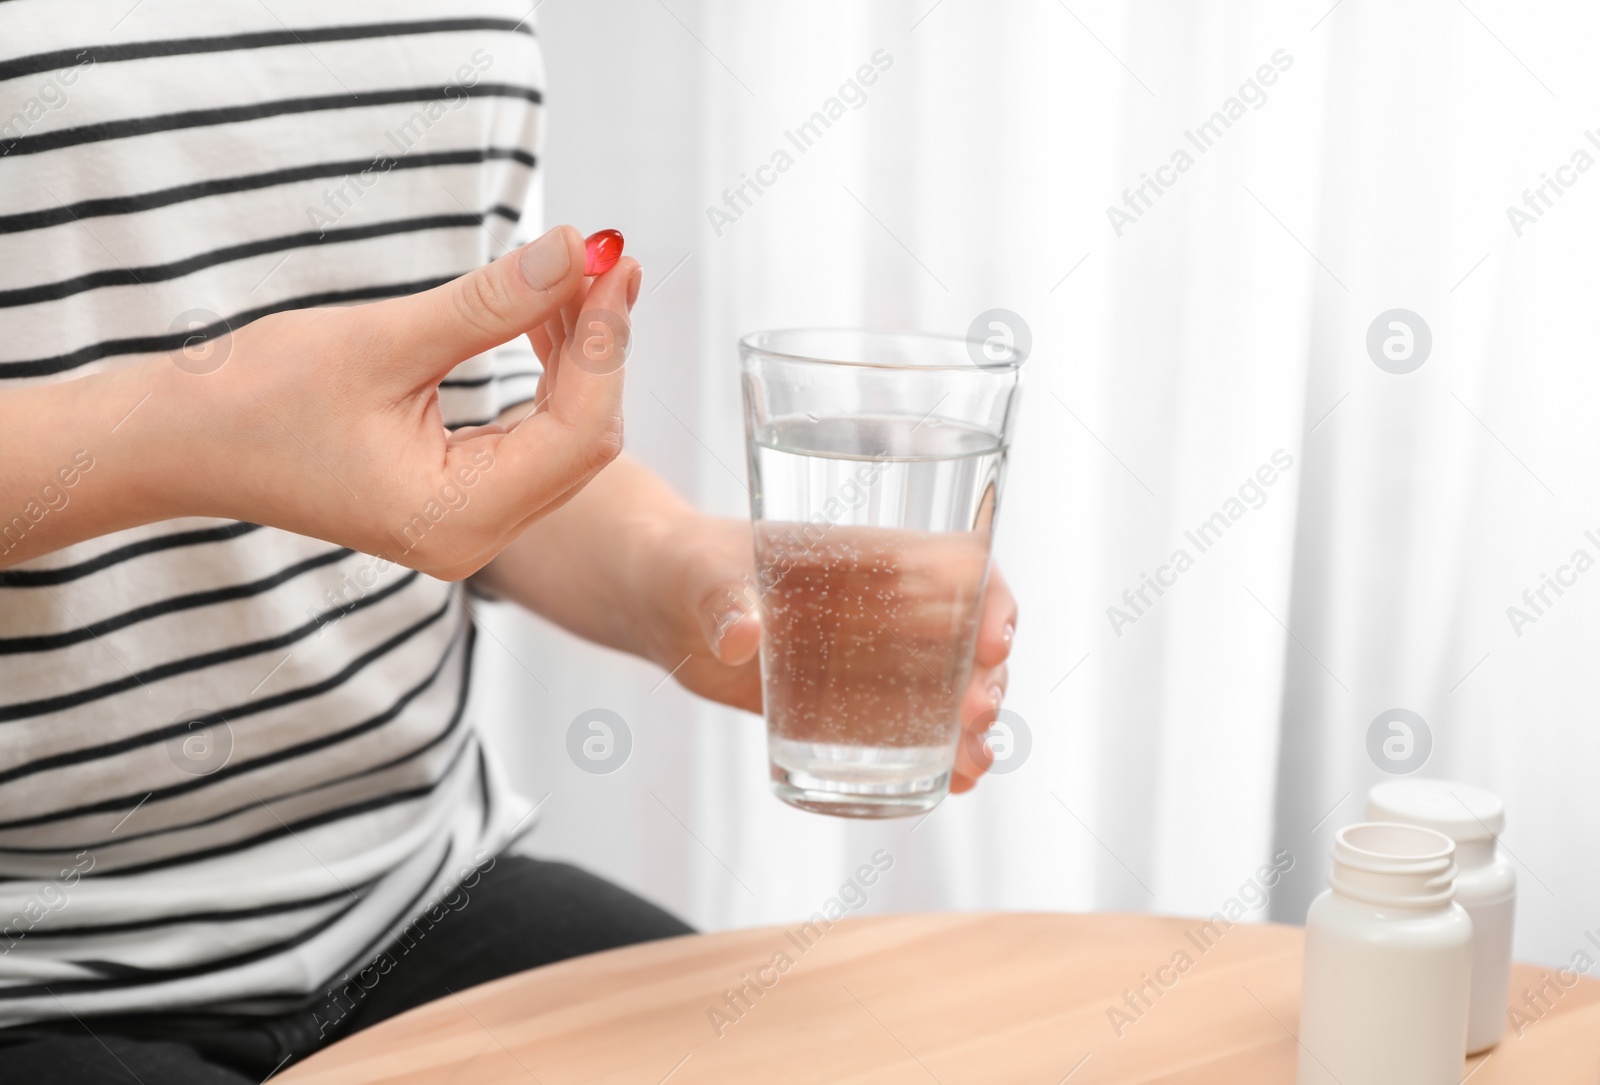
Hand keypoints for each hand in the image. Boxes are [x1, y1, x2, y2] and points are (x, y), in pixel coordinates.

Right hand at [136, 226, 638, 579]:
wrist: (179, 443)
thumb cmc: (256, 398)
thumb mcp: (383, 341)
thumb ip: (490, 303)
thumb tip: (575, 251)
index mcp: (461, 516)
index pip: (581, 431)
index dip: (607, 341)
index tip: (613, 260)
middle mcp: (477, 535)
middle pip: (585, 438)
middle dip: (599, 345)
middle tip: (603, 257)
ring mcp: (469, 522)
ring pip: (564, 437)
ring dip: (575, 355)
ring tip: (568, 274)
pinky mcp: (456, 498)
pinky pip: (530, 437)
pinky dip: (545, 375)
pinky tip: (539, 315)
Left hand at [642, 516, 1016, 793]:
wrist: (655, 605)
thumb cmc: (683, 566)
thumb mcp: (700, 574)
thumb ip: (722, 599)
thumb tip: (740, 637)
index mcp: (866, 558)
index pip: (956, 566)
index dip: (989, 600)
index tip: (994, 641)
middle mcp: (882, 607)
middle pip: (963, 638)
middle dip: (984, 678)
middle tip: (975, 716)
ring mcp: (865, 658)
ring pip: (944, 689)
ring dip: (970, 725)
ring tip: (974, 765)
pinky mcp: (838, 703)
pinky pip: (900, 728)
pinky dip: (935, 754)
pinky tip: (955, 784)